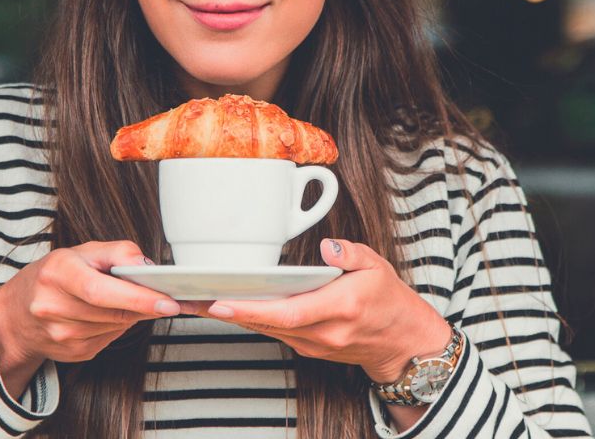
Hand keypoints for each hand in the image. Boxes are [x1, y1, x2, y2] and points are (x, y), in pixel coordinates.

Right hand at [0, 240, 180, 387]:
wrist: (16, 315)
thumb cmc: (53, 276)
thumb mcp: (81, 252)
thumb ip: (117, 252)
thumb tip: (148, 267)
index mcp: (56, 273)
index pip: (101, 290)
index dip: (137, 297)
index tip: (169, 301)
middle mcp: (53, 307)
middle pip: (114, 311)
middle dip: (145, 305)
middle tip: (168, 299)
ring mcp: (61, 335)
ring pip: (116, 326)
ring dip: (130, 314)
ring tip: (125, 299)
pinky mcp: (71, 354)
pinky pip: (110, 339)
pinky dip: (117, 326)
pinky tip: (107, 315)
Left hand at [180, 238, 451, 381]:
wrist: (404, 345)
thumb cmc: (390, 302)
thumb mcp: (378, 267)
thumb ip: (351, 254)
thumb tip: (327, 246)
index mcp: (340, 309)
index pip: (288, 312)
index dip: (250, 309)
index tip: (220, 301)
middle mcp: (324, 333)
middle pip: (266, 324)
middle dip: (226, 312)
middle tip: (189, 298)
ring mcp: (314, 345)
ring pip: (266, 330)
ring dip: (233, 316)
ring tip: (197, 300)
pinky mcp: (308, 348)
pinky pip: (274, 333)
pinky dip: (250, 320)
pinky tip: (229, 306)